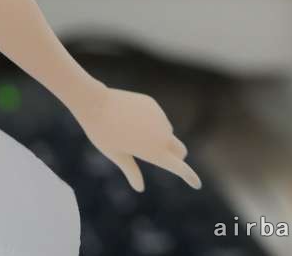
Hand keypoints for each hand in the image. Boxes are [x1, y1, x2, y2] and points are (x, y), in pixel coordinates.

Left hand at [72, 86, 200, 191]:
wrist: (95, 104)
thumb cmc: (103, 133)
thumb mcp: (117, 155)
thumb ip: (132, 171)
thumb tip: (139, 187)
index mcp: (156, 152)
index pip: (181, 168)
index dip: (190, 177)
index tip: (197, 184)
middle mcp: (163, 136)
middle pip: (180, 150)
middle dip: (176, 155)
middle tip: (161, 156)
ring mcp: (160, 118)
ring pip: (167, 132)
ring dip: (159, 136)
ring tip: (132, 131)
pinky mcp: (153, 105)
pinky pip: (157, 117)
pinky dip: (151, 121)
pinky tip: (131, 117)